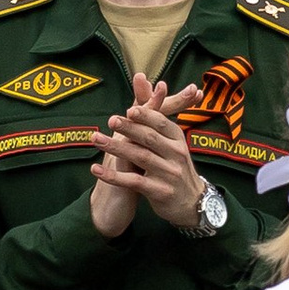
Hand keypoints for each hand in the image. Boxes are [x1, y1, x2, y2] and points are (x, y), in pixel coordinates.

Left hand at [89, 73, 206, 235]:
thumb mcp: (172, 144)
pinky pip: (133, 182)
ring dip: (115, 147)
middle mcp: (176, 154)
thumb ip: (157, 121)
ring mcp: (169, 174)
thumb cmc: (175, 168)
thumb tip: (150, 86)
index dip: (145, 115)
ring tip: (96, 139)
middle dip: (129, 128)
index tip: (129, 109)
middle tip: (110, 120)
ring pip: (139, 157)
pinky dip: (113, 176)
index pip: (161, 123)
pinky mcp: (160, 192)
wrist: (192, 203)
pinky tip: (97, 170)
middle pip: (149, 138)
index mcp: (178, 139)